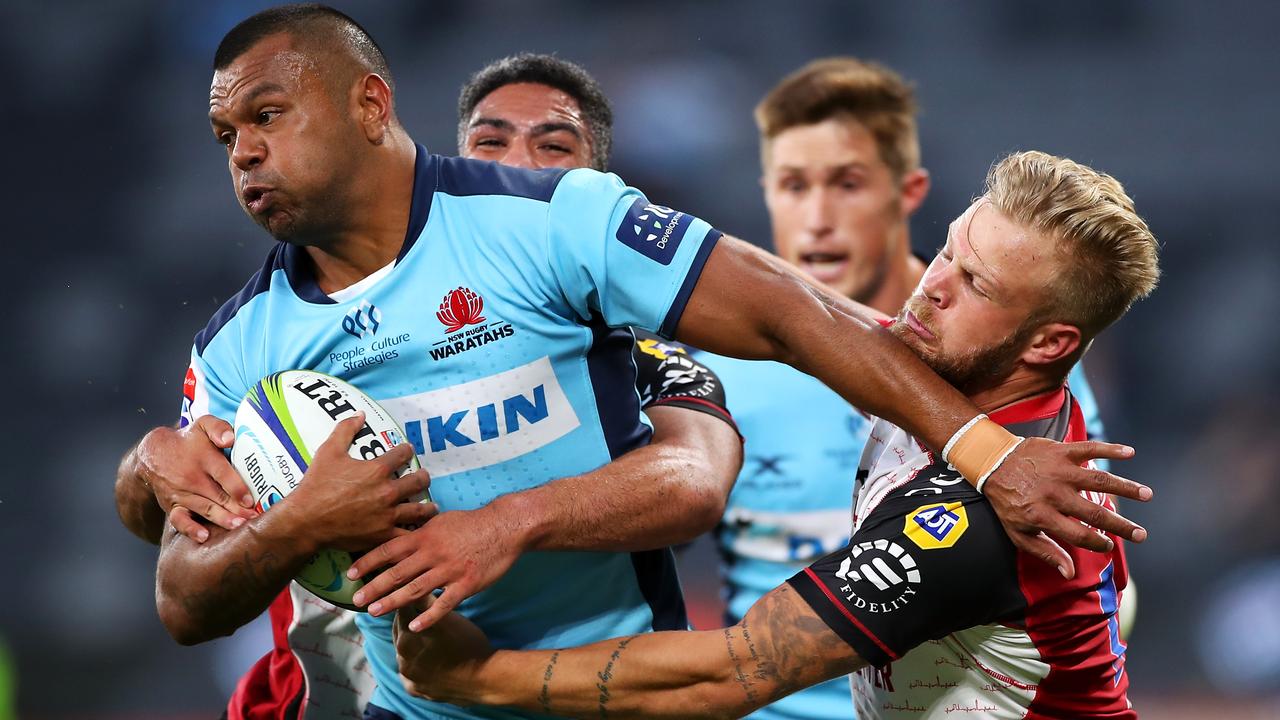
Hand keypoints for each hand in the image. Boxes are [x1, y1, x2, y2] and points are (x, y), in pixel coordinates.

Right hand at [135, 416, 257, 541]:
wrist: (152, 454)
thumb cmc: (188, 440)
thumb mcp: (203, 425)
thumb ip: (219, 428)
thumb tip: (230, 438)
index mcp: (203, 458)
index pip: (222, 474)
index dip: (237, 488)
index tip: (250, 500)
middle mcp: (191, 477)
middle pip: (217, 495)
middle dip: (236, 509)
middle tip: (254, 519)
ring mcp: (181, 493)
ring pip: (204, 509)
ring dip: (222, 519)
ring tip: (239, 527)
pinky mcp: (173, 505)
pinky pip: (180, 520)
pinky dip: (190, 529)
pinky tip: (203, 536)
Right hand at [284, 413, 436, 552]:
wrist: (306, 520)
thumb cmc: (316, 485)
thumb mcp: (328, 451)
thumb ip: (345, 429)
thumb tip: (360, 414)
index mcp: (377, 470)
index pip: (402, 454)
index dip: (406, 450)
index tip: (407, 450)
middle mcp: (388, 491)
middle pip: (418, 481)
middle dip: (422, 478)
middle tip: (423, 478)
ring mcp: (387, 515)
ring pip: (420, 510)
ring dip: (427, 506)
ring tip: (431, 506)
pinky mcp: (383, 535)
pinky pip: (407, 535)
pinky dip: (415, 533)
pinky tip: (418, 530)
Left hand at [348, 502, 525, 629]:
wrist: (504, 527)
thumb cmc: (472, 523)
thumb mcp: (441, 521)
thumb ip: (420, 532)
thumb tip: (400, 538)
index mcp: (424, 536)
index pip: (389, 549)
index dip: (368, 561)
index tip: (351, 573)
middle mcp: (432, 553)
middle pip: (397, 572)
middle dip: (374, 587)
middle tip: (356, 600)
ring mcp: (448, 570)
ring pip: (415, 589)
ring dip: (392, 601)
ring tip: (374, 611)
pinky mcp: (465, 584)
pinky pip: (444, 604)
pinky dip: (429, 617)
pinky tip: (415, 627)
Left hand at [394, 596, 492, 703]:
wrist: (484, 678)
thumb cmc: (468, 642)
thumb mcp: (448, 617)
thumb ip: (427, 602)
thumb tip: (415, 589)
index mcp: (407, 636)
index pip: (401, 611)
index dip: (410, 602)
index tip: (417, 597)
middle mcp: (401, 656)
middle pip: (399, 632)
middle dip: (407, 622)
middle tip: (421, 614)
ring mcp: (407, 675)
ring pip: (403, 653)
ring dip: (411, 644)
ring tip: (426, 638)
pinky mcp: (414, 690)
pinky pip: (409, 674)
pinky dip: (415, 666)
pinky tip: (426, 660)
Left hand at [983, 437, 1151, 578]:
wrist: (991, 462)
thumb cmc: (1007, 501)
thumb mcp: (1018, 532)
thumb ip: (1045, 552)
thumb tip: (1069, 575)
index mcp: (1042, 515)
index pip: (1077, 534)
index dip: (1096, 543)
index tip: (1110, 547)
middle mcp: (1053, 493)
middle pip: (1093, 513)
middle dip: (1120, 525)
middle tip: (1142, 535)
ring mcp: (1059, 470)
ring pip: (1098, 480)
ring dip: (1125, 486)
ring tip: (1147, 494)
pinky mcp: (1061, 450)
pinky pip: (1089, 448)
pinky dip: (1110, 449)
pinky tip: (1130, 452)